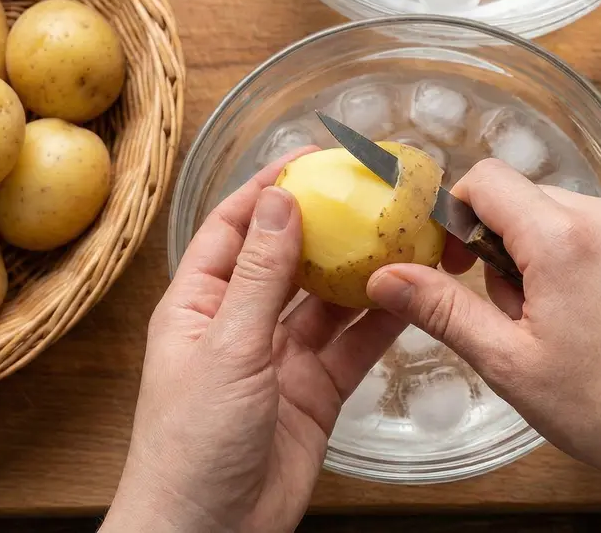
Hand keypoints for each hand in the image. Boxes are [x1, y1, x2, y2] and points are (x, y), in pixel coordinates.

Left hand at [103, 152, 405, 532]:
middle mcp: (239, 323)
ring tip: (401, 234)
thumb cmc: (190, 444)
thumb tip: (281, 202)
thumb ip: (260, 277)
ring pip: (327, 300)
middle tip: (370, 190)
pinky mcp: (313, 392)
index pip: (235, 226)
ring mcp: (279, 359)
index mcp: (198, 303)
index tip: (313, 155)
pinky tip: (410, 294)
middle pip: (288, 257)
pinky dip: (379, 321)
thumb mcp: (225, 348)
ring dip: (360, 270)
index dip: (271, 187)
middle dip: (327, 223)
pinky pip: (351, 346)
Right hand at [365, 159, 600, 532]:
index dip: (461, 214)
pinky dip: (587, 260)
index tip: (460, 262)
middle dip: (506, 246)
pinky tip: (597, 318)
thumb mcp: (507, 363)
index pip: (489, 178)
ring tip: (561, 323)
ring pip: (566, 215)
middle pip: (527, 200)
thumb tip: (385, 276)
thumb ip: (442, 308)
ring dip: (546, 255)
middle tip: (516, 315)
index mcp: (565, 239)